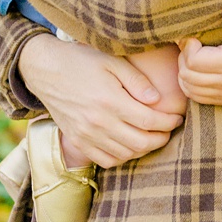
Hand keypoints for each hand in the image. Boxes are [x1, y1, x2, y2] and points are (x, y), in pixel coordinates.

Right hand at [16, 33, 185, 167]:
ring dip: (144, 149)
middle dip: (160, 138)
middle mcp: (98, 122)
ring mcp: (86, 135)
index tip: (177, 117)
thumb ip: (136, 80)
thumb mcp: (111, 61)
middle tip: (168, 130)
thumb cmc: (81, 61)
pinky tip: (129, 146)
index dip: (168, 121)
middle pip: (140, 142)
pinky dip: (122, 157)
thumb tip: (157, 99)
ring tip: (151, 137)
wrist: (45, 70)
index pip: (149, 120)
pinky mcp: (77, 141)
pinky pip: (106, 160)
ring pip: (125, 154)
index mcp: (109, 100)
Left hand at [177, 7, 221, 107]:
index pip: (194, 60)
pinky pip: (195, 96)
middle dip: (183, 56)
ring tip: (192, 56)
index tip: (193, 36)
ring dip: (183, 70)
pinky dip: (188, 83)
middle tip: (190, 45)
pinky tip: (195, 70)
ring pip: (187, 87)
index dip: (187, 46)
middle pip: (187, 74)